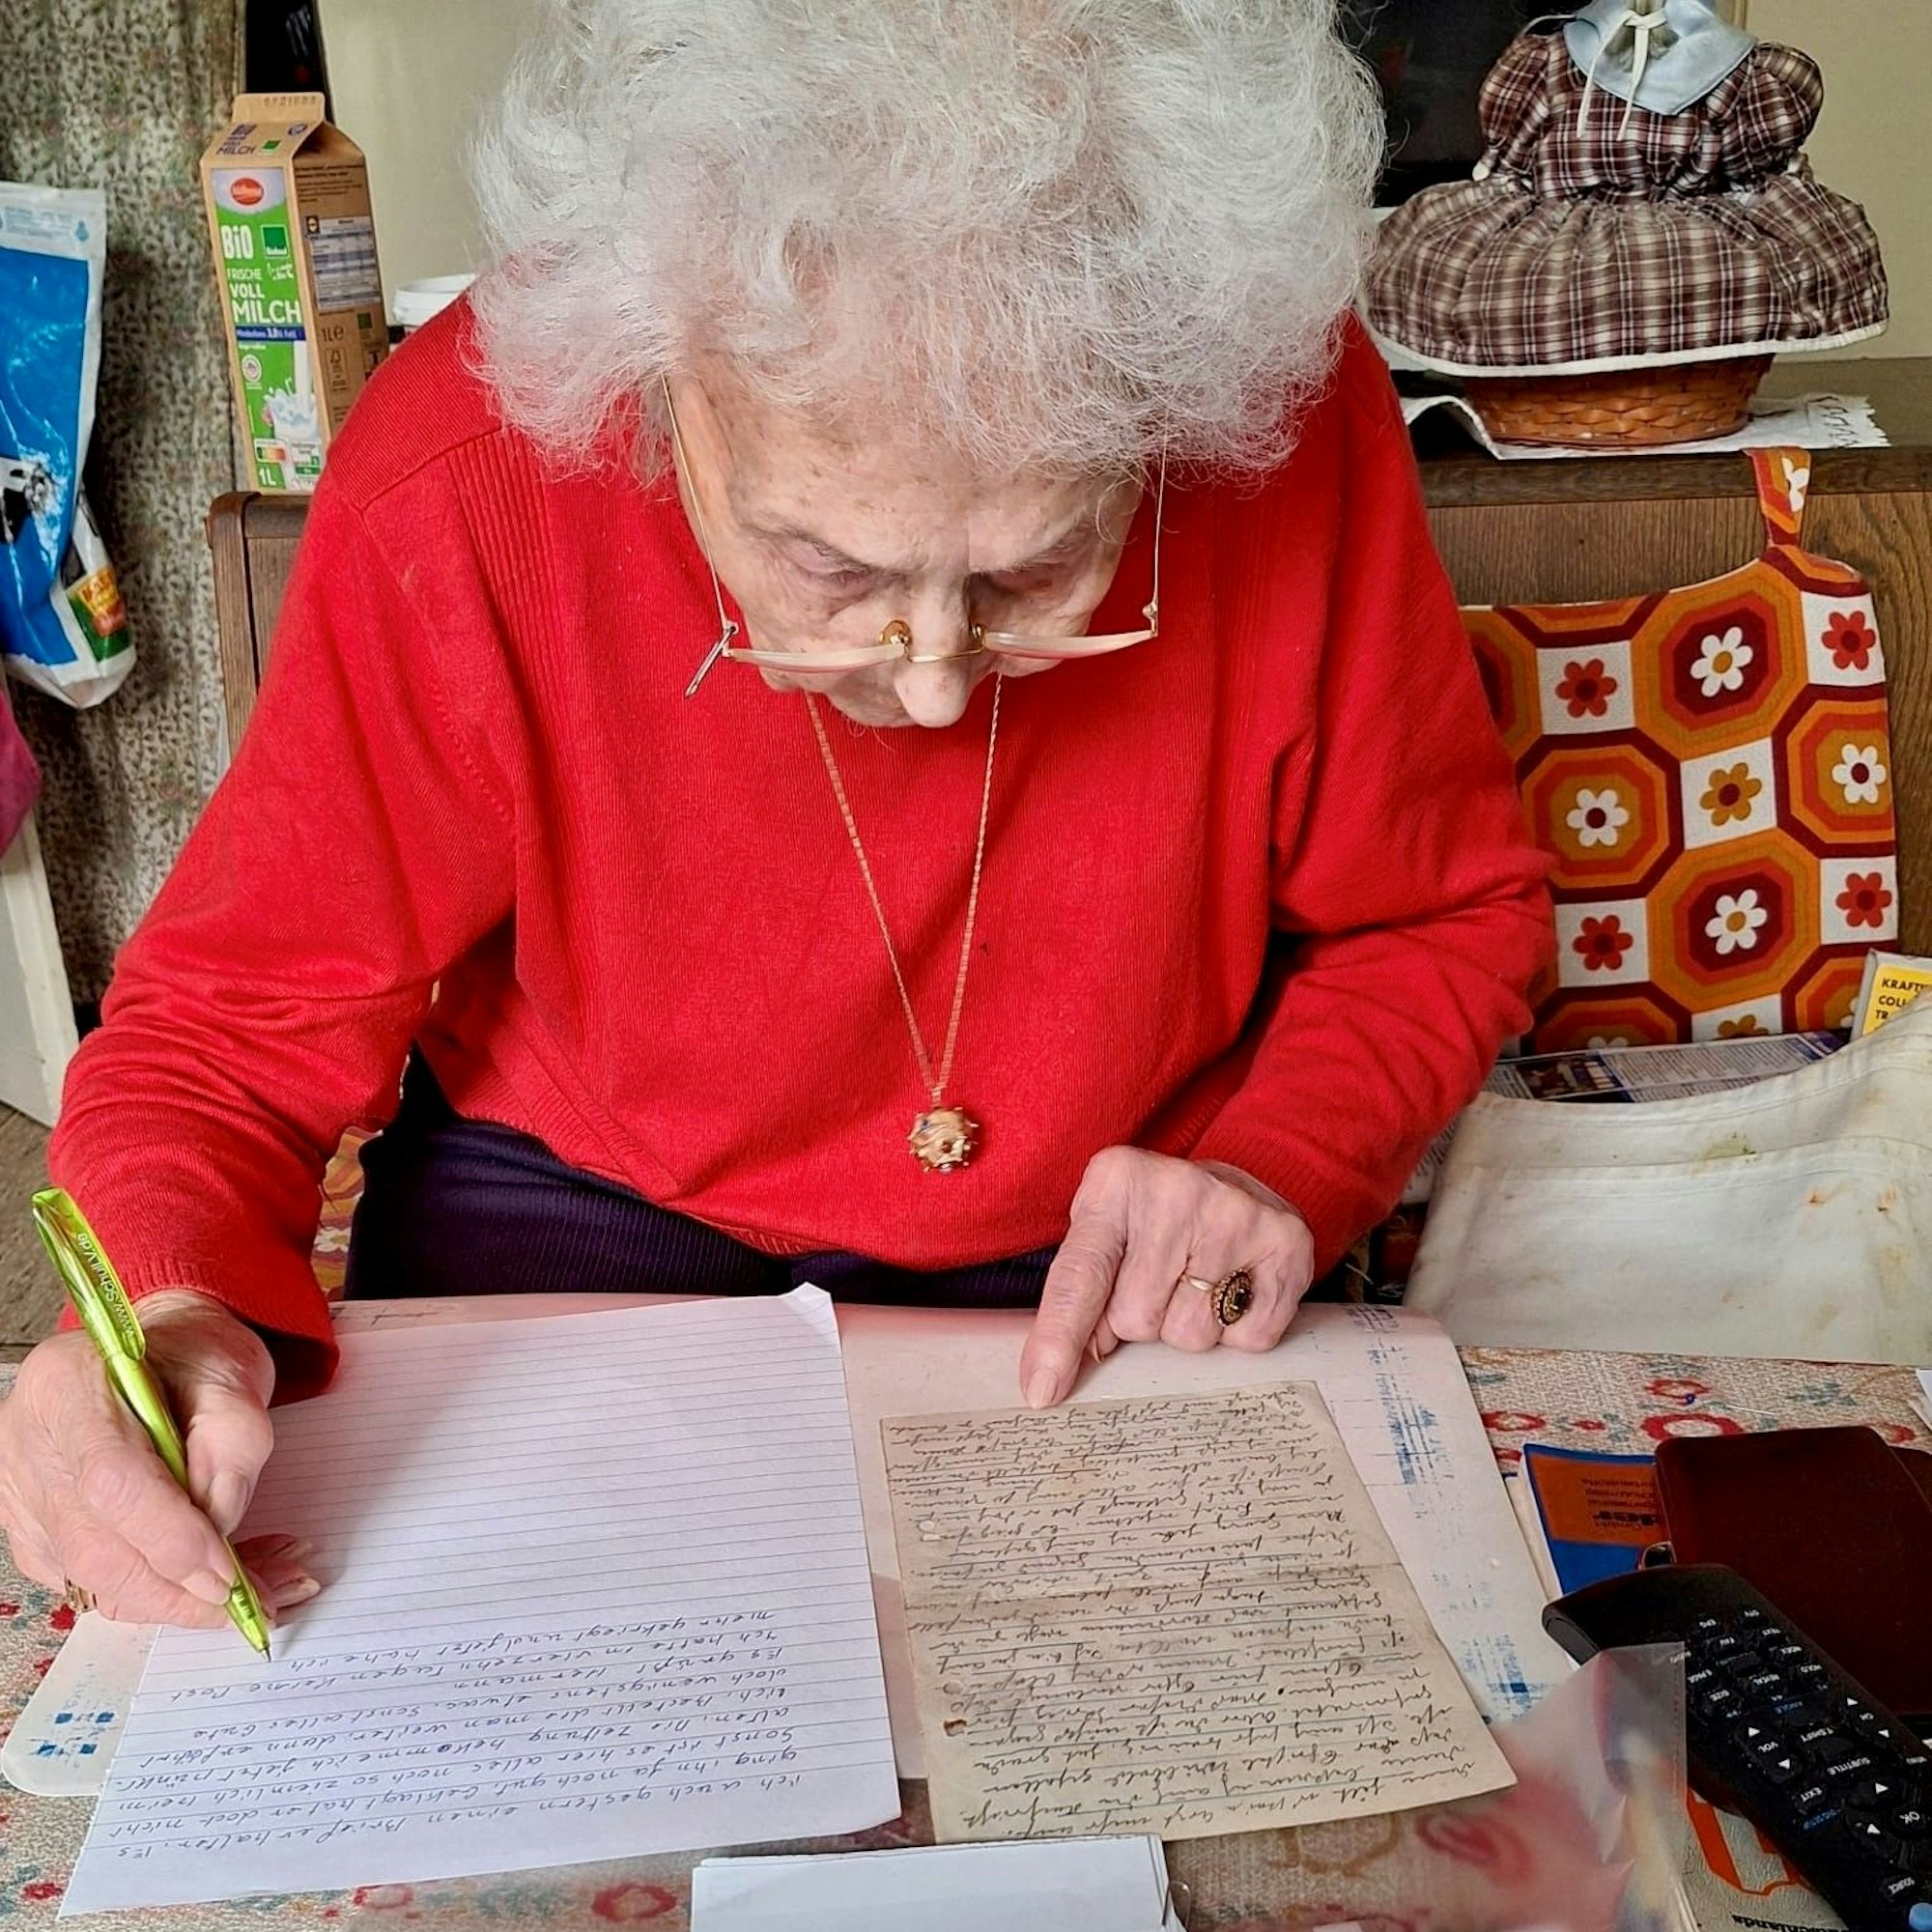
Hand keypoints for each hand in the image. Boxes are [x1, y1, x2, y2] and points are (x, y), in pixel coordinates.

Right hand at [0, 1290, 317, 1626]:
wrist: (159, 1354)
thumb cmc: (190, 1356)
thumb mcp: (231, 1373)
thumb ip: (233, 1442)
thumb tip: (222, 1527)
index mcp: (68, 1386)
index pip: (111, 1483)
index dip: (171, 1538)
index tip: (229, 1571)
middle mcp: (29, 1445)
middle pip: (96, 1547)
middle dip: (180, 1587)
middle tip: (255, 1596)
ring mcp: (25, 1495)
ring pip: (94, 1579)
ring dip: (178, 1599)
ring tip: (251, 1588)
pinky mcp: (37, 1532)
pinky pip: (94, 1584)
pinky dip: (159, 1593)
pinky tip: (211, 1579)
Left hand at [1020, 1147, 1315, 1407]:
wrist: (1234, 1185)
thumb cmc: (1153, 1220)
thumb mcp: (1104, 1234)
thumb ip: (1077, 1297)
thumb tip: (1051, 1381)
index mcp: (1116, 1181)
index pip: (1080, 1276)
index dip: (1059, 1338)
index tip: (1041, 1392)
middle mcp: (1177, 1189)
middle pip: (1137, 1320)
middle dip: (1143, 1318)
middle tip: (1161, 1278)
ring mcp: (1237, 1213)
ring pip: (1192, 1336)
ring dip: (1189, 1324)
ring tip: (1198, 1278)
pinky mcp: (1288, 1244)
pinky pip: (1248, 1339)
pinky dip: (1237, 1329)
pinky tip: (1235, 1286)